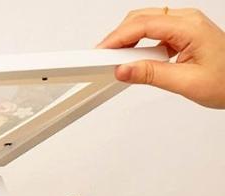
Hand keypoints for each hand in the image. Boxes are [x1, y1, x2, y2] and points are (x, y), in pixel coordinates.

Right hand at [98, 8, 224, 107]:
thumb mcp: (185, 83)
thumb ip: (151, 75)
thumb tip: (123, 70)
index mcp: (189, 27)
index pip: (143, 25)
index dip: (118, 38)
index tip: (100, 52)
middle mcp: (187, 20)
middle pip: (141, 18)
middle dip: (118, 36)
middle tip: (102, 58)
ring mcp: (185, 25)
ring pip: (146, 23)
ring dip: (128, 41)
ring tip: (116, 62)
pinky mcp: (182, 35)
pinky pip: (154, 33)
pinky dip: (139, 45)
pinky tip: (134, 60)